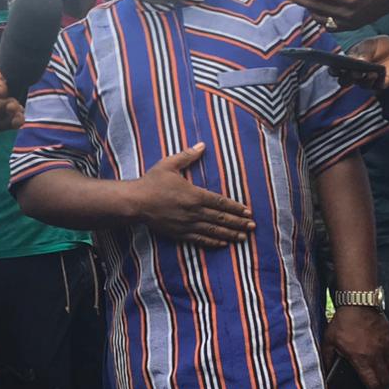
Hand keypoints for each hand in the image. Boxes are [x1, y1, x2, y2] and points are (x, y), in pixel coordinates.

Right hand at [129, 143, 255, 247]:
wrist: (135, 202)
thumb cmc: (151, 182)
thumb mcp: (169, 164)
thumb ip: (188, 155)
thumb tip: (202, 145)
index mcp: (194, 195)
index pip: (221, 202)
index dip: (236, 208)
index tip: (248, 211)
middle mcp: (193, 212)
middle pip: (221, 219)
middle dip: (238, 223)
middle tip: (253, 227)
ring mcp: (187, 224)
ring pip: (213, 231)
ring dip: (230, 234)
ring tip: (243, 237)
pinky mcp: (179, 233)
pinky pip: (200, 239)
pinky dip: (213, 241)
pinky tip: (223, 242)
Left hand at [288, 0, 388, 31]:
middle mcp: (349, 14)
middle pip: (318, 8)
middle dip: (302, 0)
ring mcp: (350, 23)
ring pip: (323, 19)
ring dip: (310, 10)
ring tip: (302, 2)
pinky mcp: (352, 27)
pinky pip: (332, 26)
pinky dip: (322, 20)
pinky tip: (316, 12)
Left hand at [322, 306, 388, 388]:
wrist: (358, 303)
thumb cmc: (342, 322)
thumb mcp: (329, 341)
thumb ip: (328, 358)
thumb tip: (325, 371)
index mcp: (361, 358)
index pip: (373, 383)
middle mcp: (377, 355)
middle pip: (386, 379)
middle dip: (381, 387)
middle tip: (376, 388)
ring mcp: (386, 346)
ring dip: (387, 374)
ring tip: (380, 374)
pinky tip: (386, 360)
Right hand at [328, 36, 388, 90]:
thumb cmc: (377, 46)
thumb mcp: (369, 44)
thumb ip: (363, 52)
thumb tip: (357, 60)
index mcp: (346, 64)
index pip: (335, 71)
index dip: (333, 71)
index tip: (336, 67)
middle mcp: (354, 75)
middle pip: (345, 82)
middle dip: (347, 78)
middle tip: (353, 72)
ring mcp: (366, 81)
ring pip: (360, 84)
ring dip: (363, 79)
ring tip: (369, 72)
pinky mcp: (379, 85)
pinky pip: (374, 87)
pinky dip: (374, 81)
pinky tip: (375, 74)